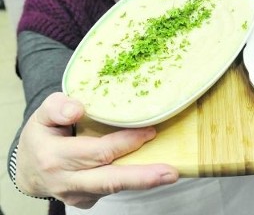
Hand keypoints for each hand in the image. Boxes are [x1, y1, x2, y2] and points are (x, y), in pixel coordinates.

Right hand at [15, 93, 178, 208]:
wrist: (28, 169)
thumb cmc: (43, 135)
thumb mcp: (42, 115)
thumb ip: (57, 107)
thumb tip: (77, 109)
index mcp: (54, 157)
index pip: (97, 152)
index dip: (125, 142)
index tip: (150, 131)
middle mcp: (66, 181)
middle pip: (108, 181)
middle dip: (141, 177)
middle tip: (170, 172)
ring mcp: (76, 195)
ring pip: (113, 188)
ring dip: (143, 182)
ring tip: (170, 173)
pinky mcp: (86, 201)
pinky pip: (112, 190)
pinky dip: (132, 181)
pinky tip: (151, 172)